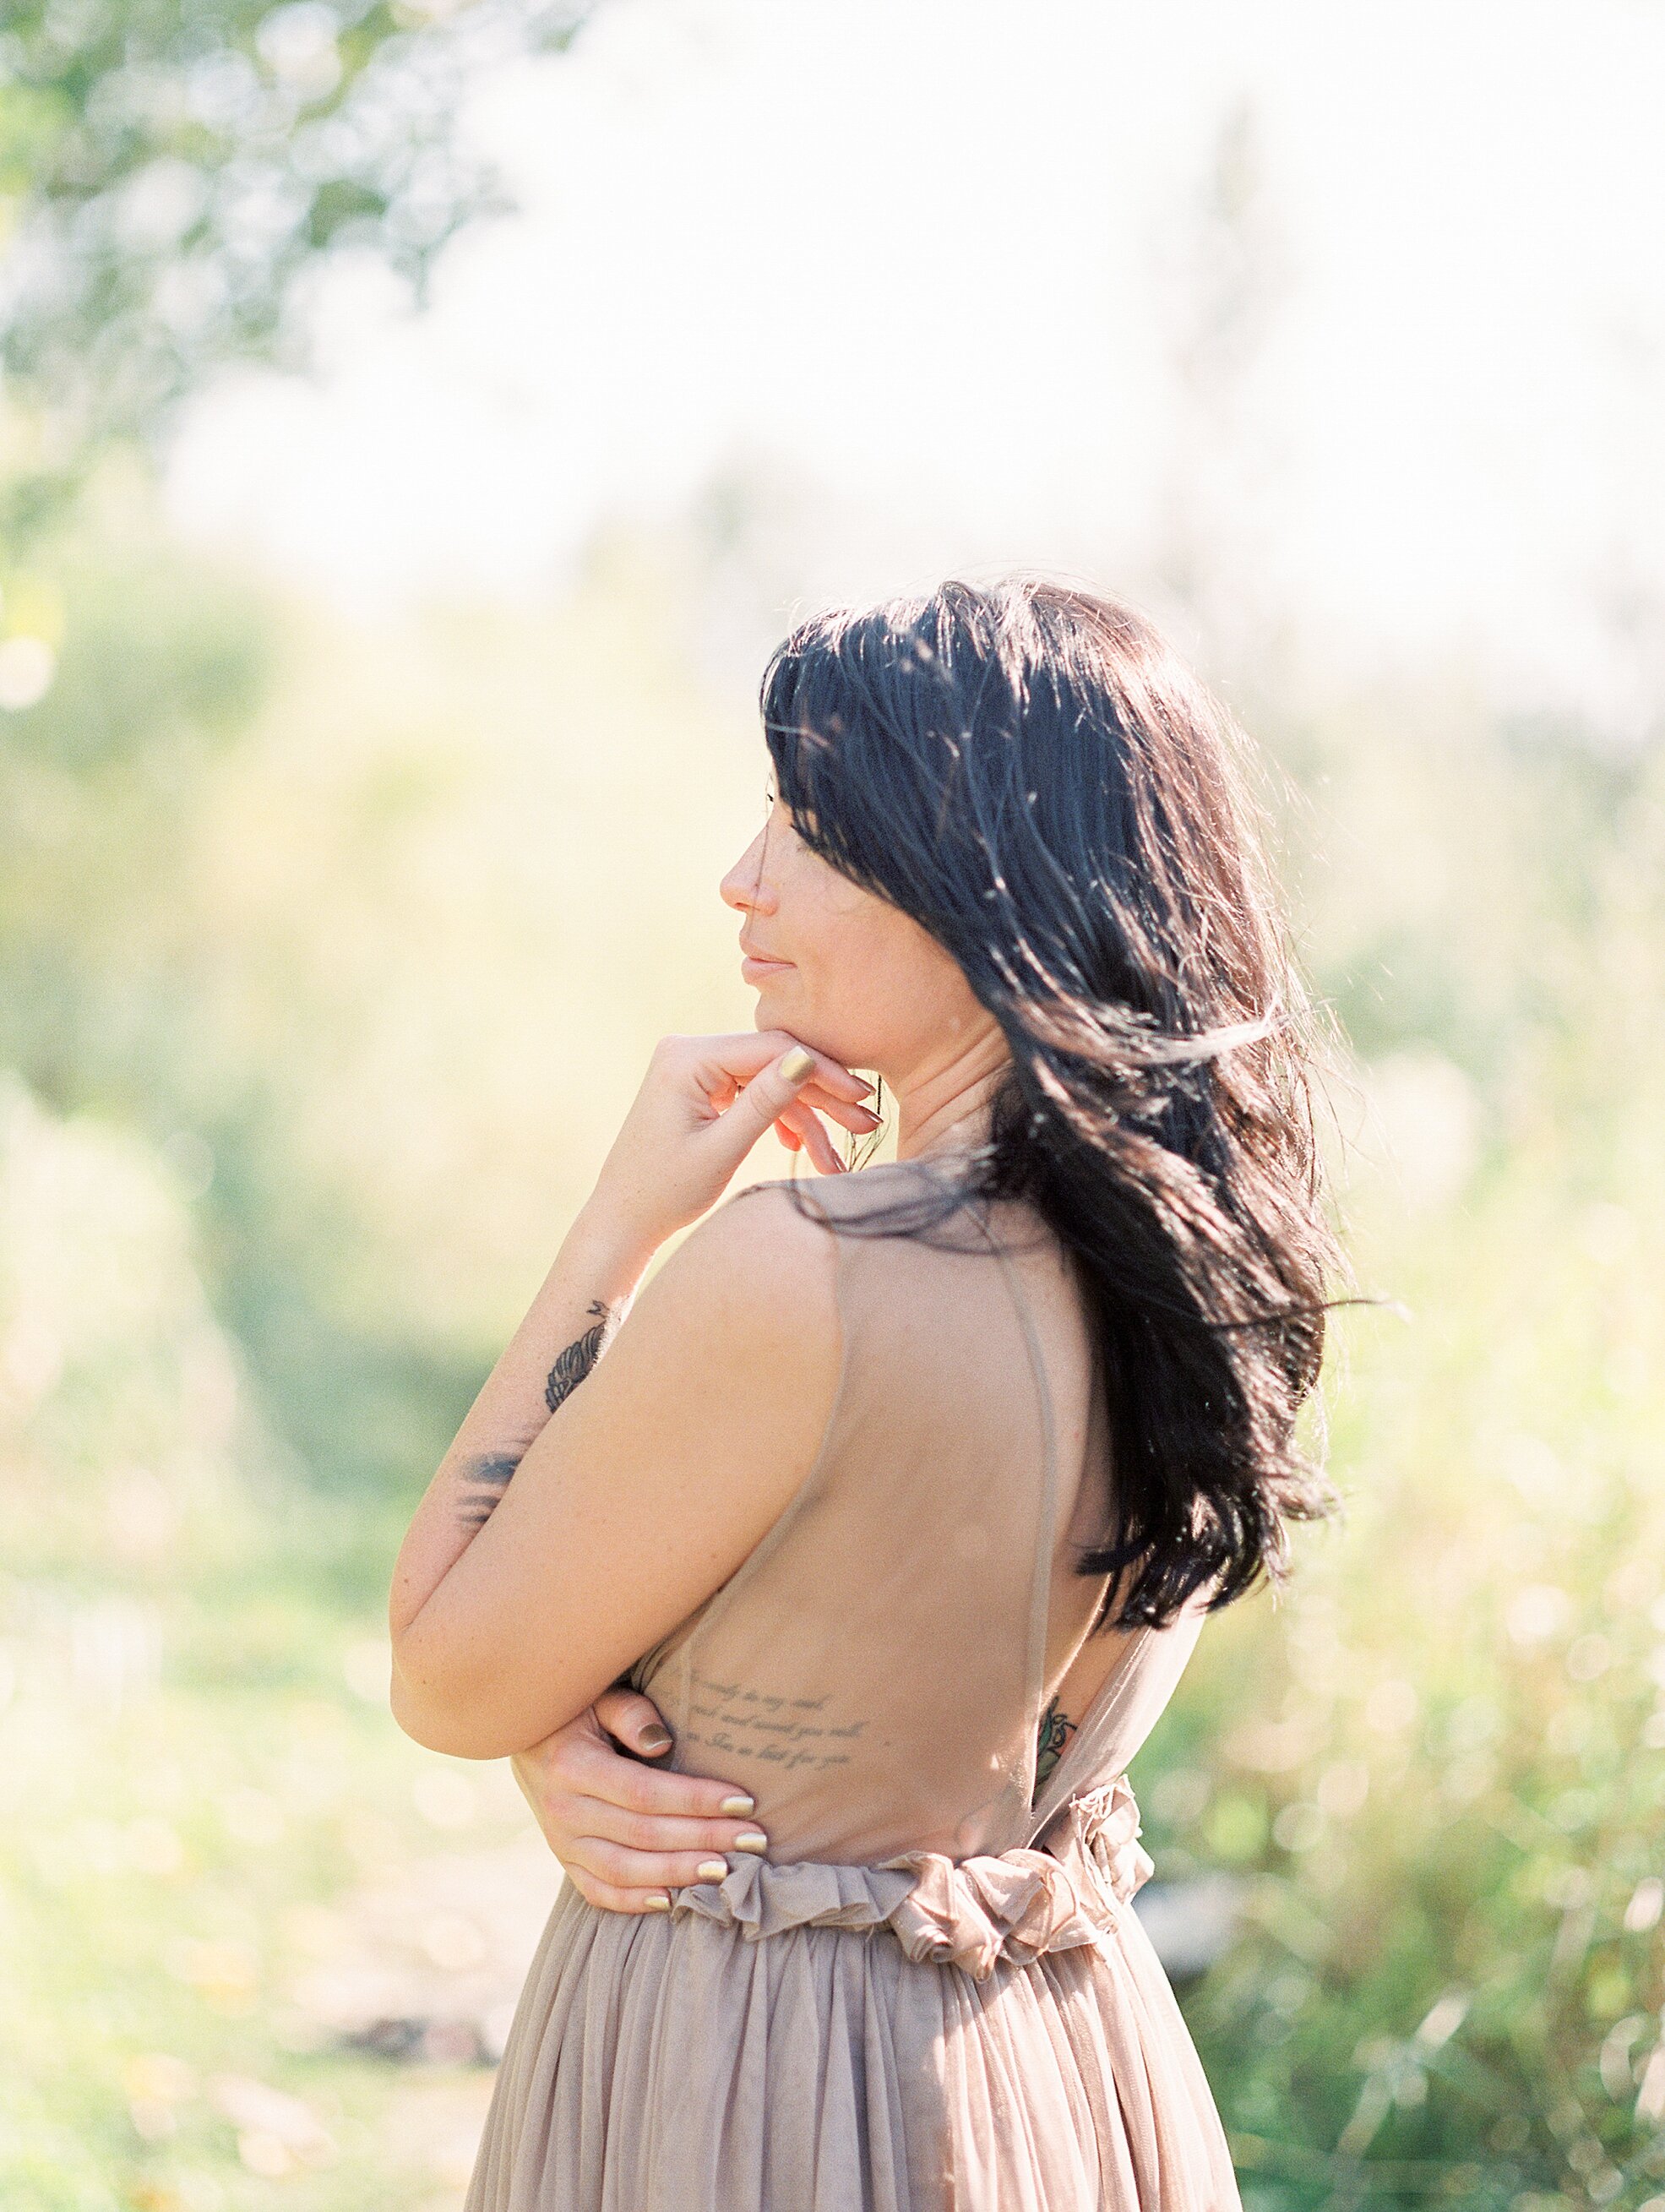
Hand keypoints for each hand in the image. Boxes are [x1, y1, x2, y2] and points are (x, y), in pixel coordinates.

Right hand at [511, 1687, 769, 1913]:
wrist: (522, 1734)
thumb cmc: (576, 1706)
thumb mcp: (598, 1694)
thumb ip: (630, 1712)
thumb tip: (663, 1743)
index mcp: (573, 1766)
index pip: (645, 1792)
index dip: (697, 1800)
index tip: (744, 1801)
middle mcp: (563, 1810)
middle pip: (643, 1834)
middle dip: (704, 1838)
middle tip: (753, 1840)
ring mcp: (559, 1841)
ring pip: (623, 1871)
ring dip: (678, 1874)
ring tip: (725, 1871)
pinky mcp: (563, 1859)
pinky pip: (597, 1892)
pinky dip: (634, 1902)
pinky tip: (673, 1900)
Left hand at [585, 1030, 879, 1259]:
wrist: (622, 1221)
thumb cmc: (663, 1191)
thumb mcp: (722, 1150)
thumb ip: (765, 1102)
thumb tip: (808, 1058)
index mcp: (687, 1057)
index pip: (772, 1049)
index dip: (823, 1071)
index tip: (862, 1098)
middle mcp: (689, 1052)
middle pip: (774, 1063)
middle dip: (822, 1098)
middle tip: (865, 1125)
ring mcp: (694, 1069)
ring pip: (769, 1083)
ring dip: (806, 1118)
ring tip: (838, 1157)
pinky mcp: (701, 1089)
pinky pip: (752, 1096)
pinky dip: (779, 1122)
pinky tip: (804, 1150)